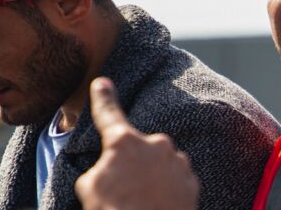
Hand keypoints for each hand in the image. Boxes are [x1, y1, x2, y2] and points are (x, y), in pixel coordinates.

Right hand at [74, 77, 198, 209]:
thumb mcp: (89, 188)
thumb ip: (101, 168)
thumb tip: (110, 169)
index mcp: (124, 142)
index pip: (108, 113)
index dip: (103, 98)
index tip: (102, 83)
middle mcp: (155, 144)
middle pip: (138, 149)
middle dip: (132, 166)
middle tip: (123, 191)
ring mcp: (177, 162)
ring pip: (159, 165)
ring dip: (151, 179)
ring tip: (142, 203)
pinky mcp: (191, 181)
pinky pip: (175, 180)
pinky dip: (167, 191)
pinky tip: (158, 206)